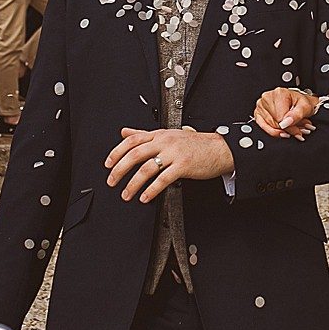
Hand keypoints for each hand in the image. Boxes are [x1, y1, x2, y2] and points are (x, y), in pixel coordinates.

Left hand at [105, 127, 235, 202]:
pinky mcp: (183, 166)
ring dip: (133, 184)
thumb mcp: (167, 134)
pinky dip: (151, 190)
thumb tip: (124, 132)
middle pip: (135, 154)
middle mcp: (164, 142)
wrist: (219, 148)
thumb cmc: (195, 144)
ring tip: (126, 194)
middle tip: (112, 181)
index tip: (108, 164)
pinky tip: (145, 197)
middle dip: (119, 169)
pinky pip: (163, 179)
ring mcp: (174, 153)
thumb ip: (144, 134)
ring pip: (146, 168)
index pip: (132, 140)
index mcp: (159, 134)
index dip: (117, 152)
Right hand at [254, 87, 320, 138]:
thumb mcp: (306, 107)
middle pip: (275, 123)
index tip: (298, 131)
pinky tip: (282, 132)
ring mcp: (261, 105)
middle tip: (299, 129)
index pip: (280, 118)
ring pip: (269, 126)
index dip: (290, 127)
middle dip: (288, 129)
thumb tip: (285, 123)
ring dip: (283, 131)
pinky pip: (263, 127)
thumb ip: (297, 115)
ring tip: (293, 128)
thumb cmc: (302, 103)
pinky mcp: (258, 113)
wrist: (299, 102)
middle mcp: (267, 98)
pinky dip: (274, 132)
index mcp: (279, 93)